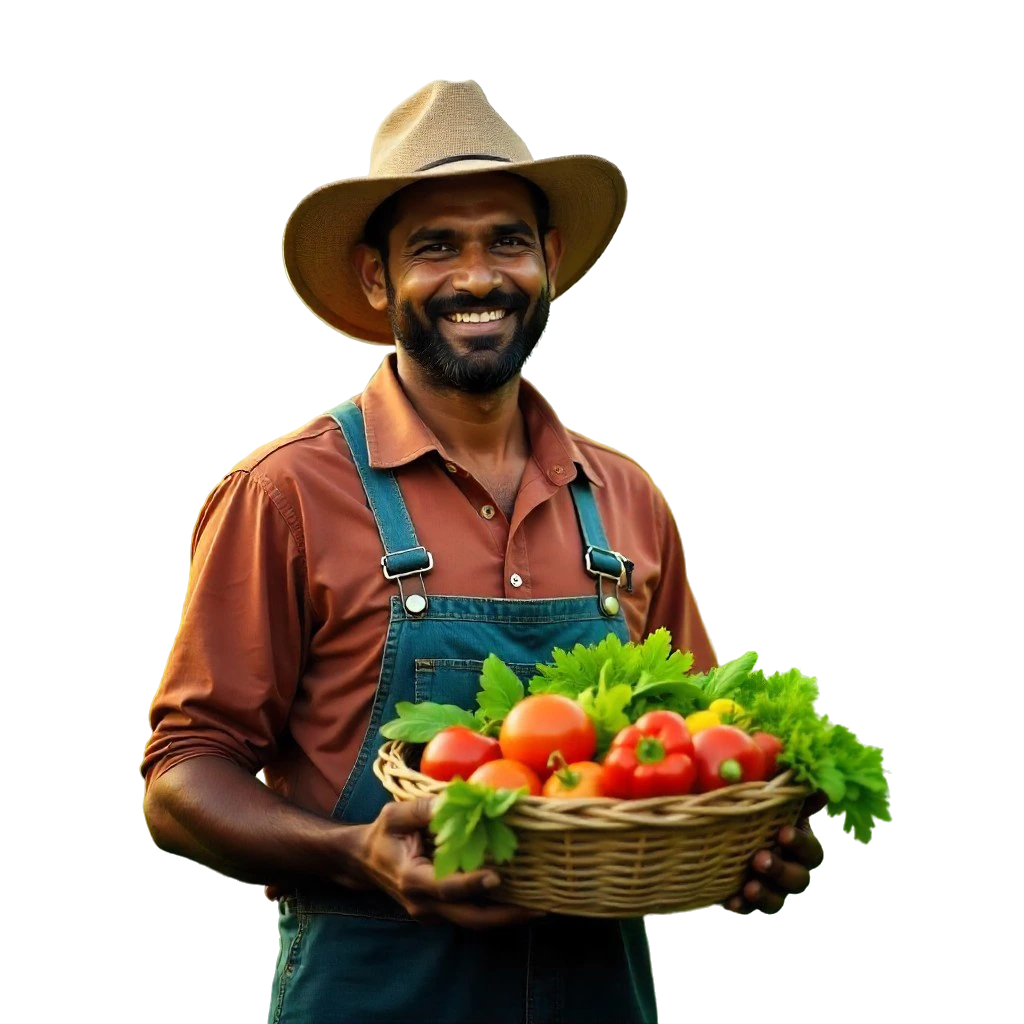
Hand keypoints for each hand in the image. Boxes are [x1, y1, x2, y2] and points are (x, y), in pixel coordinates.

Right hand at [267, 798, 545, 931]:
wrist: (363, 861)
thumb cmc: (383, 834)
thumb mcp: (396, 814)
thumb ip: (424, 808)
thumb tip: (456, 799)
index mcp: (411, 879)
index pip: (446, 887)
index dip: (472, 883)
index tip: (497, 876)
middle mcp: (424, 903)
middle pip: (470, 918)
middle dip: (506, 916)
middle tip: (540, 907)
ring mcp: (433, 912)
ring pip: (474, 921)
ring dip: (507, 915)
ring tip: (541, 904)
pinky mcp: (441, 912)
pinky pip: (471, 914)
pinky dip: (496, 908)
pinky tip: (522, 895)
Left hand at [723, 790, 826, 914]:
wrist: (730, 838)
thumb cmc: (759, 814)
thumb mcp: (773, 803)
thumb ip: (792, 796)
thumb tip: (818, 787)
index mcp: (800, 845)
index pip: (811, 849)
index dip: (800, 842)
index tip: (783, 832)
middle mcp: (793, 869)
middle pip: (798, 877)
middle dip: (780, 870)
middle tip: (760, 859)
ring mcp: (774, 888)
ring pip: (777, 897)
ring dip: (765, 893)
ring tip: (750, 886)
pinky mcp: (752, 900)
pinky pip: (751, 908)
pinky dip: (743, 905)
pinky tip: (732, 903)